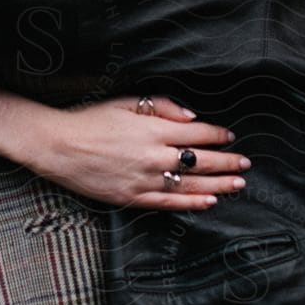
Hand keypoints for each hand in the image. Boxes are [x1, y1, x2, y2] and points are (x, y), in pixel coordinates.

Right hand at [0, 90, 249, 209]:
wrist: (59, 146)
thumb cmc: (90, 119)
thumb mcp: (125, 101)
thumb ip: (161, 107)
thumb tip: (192, 116)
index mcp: (152, 129)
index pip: (196, 132)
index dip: (217, 134)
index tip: (230, 136)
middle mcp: (154, 156)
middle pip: (200, 160)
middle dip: (227, 161)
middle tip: (245, 163)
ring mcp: (145, 180)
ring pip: (191, 185)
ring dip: (219, 184)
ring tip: (238, 185)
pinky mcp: (133, 197)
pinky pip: (170, 203)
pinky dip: (192, 203)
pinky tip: (209, 201)